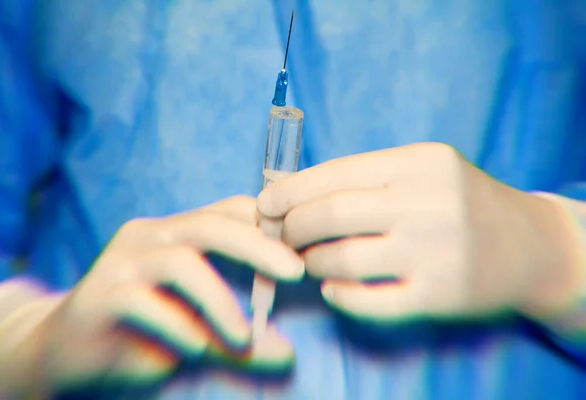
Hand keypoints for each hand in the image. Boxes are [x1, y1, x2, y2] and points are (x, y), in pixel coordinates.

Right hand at [0, 196, 303, 396]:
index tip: (304, 252)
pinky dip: (179, 327)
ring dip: (219, 300)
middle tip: (296, 274)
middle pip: (210, 226)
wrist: (67, 352)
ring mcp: (122, 262)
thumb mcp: (198, 332)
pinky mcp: (100, 294)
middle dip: (258, 247)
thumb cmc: (141, 333)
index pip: (229, 212)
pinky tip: (196, 349)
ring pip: (180, 261)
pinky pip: (146, 303)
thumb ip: (239, 341)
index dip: (270, 226)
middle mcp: (149, 236)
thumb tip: (290, 355)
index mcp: (176, 232)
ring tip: (243, 337)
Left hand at [258, 143, 582, 322]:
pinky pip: (370, 301)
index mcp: (417, 163)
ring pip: (343, 260)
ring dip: (313, 263)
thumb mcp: (424, 170)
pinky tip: (333, 290)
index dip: (290, 191)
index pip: (335, 174)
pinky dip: (341, 297)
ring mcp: (433, 252)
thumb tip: (297, 194)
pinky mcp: (439, 295)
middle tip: (282, 237)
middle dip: (292, 228)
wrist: (530, 244)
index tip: (265, 205)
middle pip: (330, 215)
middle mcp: (425, 203)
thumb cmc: (462, 202)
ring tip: (310, 262)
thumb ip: (369, 178)